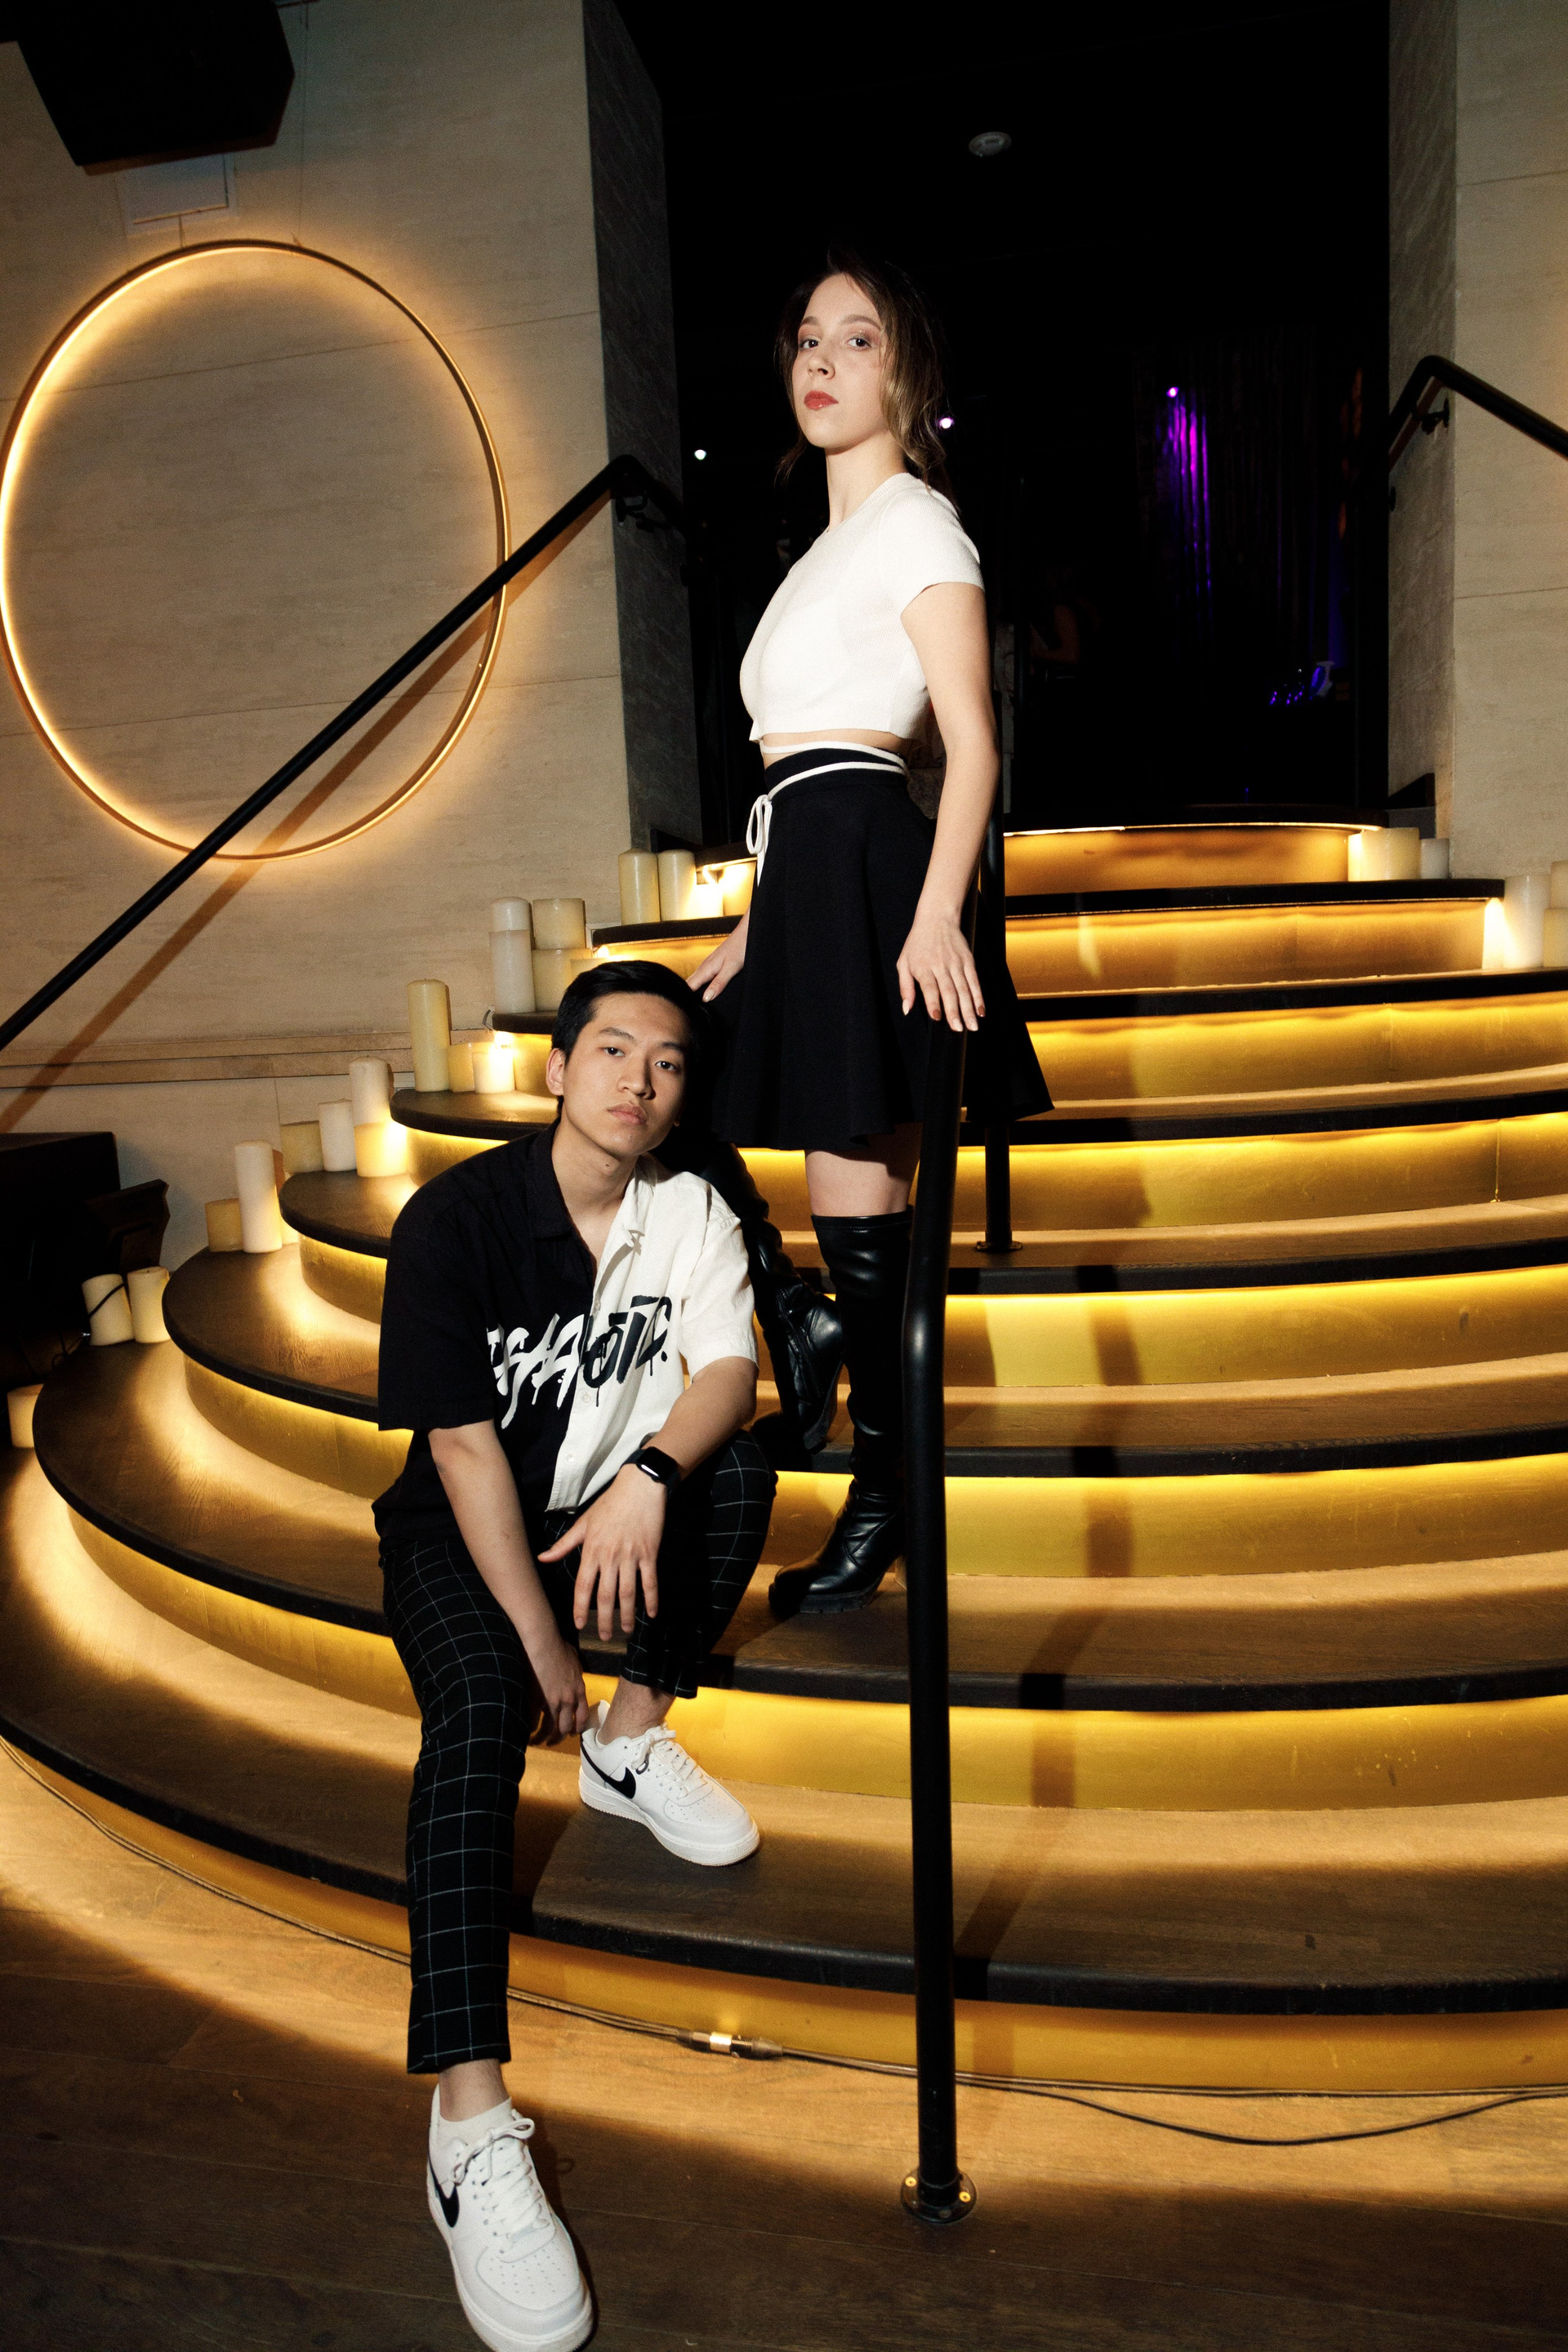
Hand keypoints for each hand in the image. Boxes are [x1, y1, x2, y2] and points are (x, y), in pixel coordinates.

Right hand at [521, 1625, 588, 1743]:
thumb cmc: (559, 1647)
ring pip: (550, 1728)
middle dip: (559, 1737)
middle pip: (566, 1726)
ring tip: (536, 1742)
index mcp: (579, 1690)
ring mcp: (553, 1701)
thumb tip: (575, 1673)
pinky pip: (534, 1721)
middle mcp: (568, 1700)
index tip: (572, 1733)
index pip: (583, 1715)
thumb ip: (577, 1671)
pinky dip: (530, 1729)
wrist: (544, 1645)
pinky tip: (526, 1732)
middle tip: (552, 1741)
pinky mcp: (537, 1700)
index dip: (578, 1727)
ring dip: (543, 1738)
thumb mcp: (575, 1660)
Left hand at [538, 1462, 664, 1640]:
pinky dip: (651, 1599)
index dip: (580, 1608)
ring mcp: (631, 1556)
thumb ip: (564, 1545)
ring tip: (626, 1631)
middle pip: (606, 1596)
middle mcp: (610, 1557)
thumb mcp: (584, 1523)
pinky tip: (651, 1614)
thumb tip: (542, 1557)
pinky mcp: (649, 1554)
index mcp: (592, 1550)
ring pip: (628, 1593)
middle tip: (604, 1637)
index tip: (579, 1625)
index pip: (583, 1586)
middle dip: (604, 1620)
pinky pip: (650, 1582)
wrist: (639, 1487)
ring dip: (627, 1615)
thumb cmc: (609, 1504)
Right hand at [688, 910, 747, 1003]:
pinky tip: (702, 990)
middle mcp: (705, 966)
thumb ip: (718, 983)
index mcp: (706, 969)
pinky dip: (699, 985)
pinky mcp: (714, 963)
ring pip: (695, 980)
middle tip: (685, 1009)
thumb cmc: (741, 947)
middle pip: (690, 984)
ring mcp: (709, 964)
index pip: (689, 986)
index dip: (686, 997)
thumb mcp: (731, 968)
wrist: (747, 932)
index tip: (685, 1009)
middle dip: (686, 995)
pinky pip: (702, 976)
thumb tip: (706, 998)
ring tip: (691, 1003)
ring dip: (692, 990)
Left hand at [896, 903, 984, 1030]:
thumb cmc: (917, 943)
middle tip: (959, 1028)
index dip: (933, 1003)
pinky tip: (981, 1010)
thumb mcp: (903, 962)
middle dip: (955, 1011)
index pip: (929, 988)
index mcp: (923, 967)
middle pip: (949, 991)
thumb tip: (907, 1009)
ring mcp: (956, 963)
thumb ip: (905, 987)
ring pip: (964, 989)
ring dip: (969, 1008)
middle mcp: (941, 965)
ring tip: (972, 1025)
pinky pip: (974, 981)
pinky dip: (979, 996)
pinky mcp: (968, 960)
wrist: (937, 918)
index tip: (938, 1018)